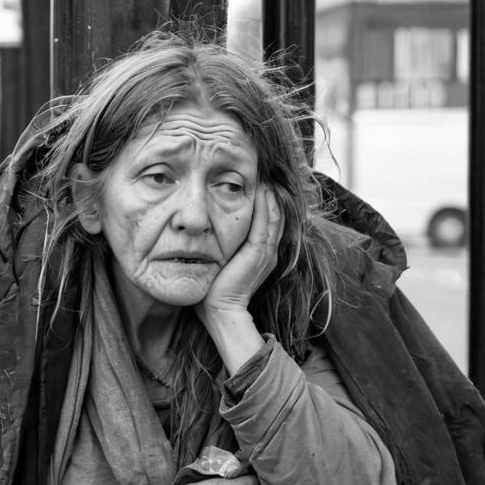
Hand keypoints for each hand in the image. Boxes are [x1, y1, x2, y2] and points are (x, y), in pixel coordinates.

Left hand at [200, 186, 283, 321]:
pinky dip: (266, 207)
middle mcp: (268, 252)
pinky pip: (265, 224)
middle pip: (276, 217)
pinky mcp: (258, 253)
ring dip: (271, 196)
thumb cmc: (215, 290)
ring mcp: (265, 252)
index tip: (260, 185)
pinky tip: (264, 191)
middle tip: (267, 174)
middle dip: (273, 196)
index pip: (269, 223)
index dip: (267, 204)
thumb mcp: (222, 262)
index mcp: (261, 255)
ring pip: (274, 217)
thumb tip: (207, 233)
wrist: (220, 309)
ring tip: (267, 177)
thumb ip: (223, 247)